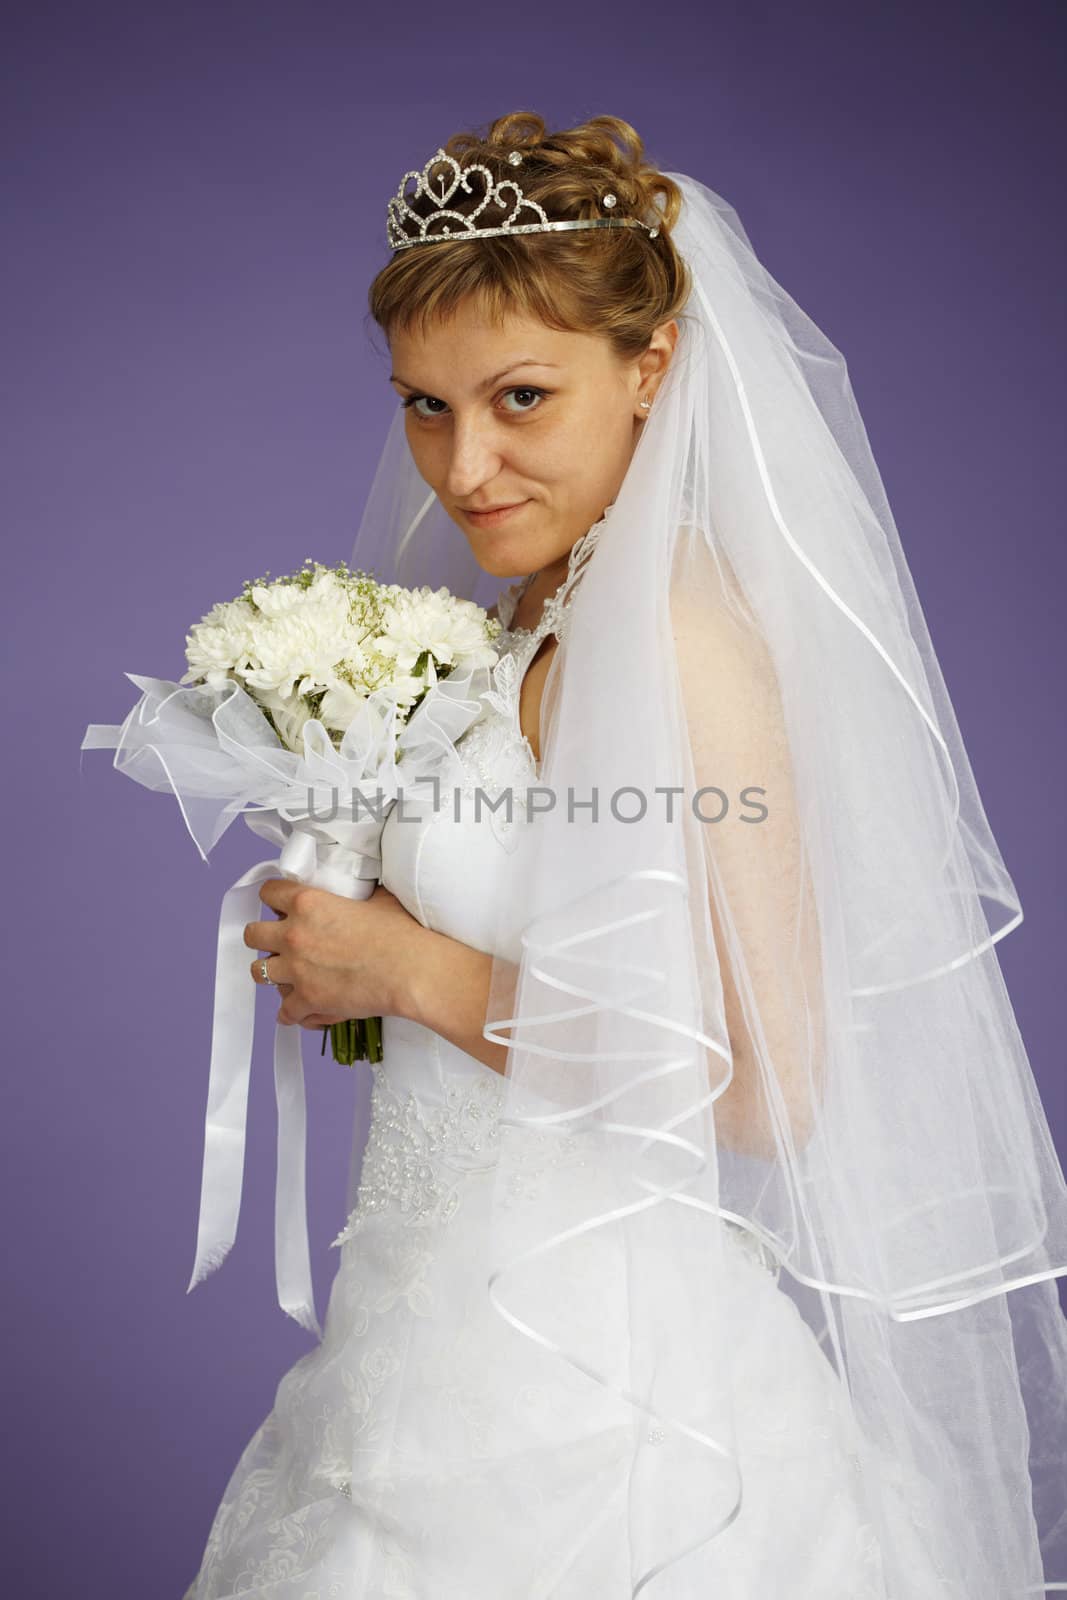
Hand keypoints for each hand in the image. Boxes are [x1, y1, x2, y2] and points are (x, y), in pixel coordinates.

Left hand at [244, 878, 426, 1028]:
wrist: (412, 971)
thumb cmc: (401, 934)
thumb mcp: (377, 898)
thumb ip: (355, 894)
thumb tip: (361, 891)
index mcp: (308, 903)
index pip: (269, 893)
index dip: (273, 898)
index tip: (278, 905)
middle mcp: (294, 935)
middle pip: (253, 934)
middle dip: (263, 938)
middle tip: (278, 942)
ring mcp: (297, 970)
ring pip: (258, 972)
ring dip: (273, 973)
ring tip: (287, 975)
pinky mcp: (307, 1000)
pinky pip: (283, 1011)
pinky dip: (291, 1012)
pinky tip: (300, 1010)